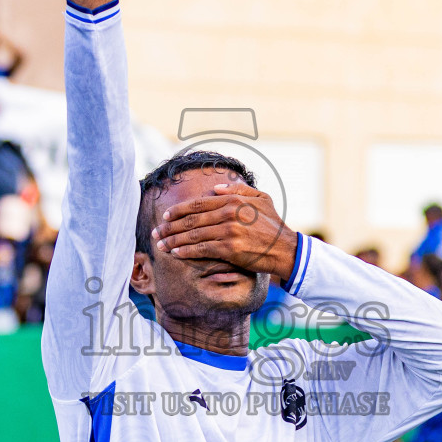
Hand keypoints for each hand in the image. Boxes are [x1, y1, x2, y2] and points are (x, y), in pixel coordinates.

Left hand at [150, 184, 297, 280]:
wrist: (286, 249)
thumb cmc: (273, 224)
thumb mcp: (261, 199)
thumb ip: (239, 190)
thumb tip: (215, 188)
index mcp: (233, 200)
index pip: (198, 203)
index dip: (179, 210)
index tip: (165, 215)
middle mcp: (228, 213)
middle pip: (191, 220)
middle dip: (170, 227)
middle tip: (156, 232)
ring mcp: (228, 231)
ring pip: (193, 235)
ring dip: (173, 240)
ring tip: (160, 244)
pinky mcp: (229, 249)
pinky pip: (201, 250)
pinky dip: (186, 251)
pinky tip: (175, 253)